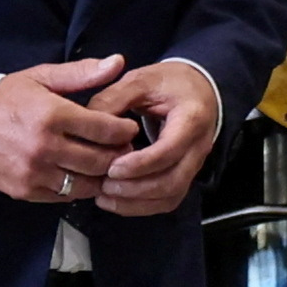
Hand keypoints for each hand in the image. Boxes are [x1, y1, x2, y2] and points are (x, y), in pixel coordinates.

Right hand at [0, 54, 140, 207]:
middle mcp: (45, 146)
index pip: (105, 129)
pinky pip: (65, 196)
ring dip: (100, 176)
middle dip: (118, 155)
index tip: (129, 128)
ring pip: (86, 184)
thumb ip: (82, 73)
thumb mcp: (41, 78)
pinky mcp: (26, 190)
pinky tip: (80, 175)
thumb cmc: (6, 99)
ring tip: (104, 164)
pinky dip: (77, 188)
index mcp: (52, 114)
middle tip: (124, 149)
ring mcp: (35, 172)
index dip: (124, 130)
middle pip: (100, 160)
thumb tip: (118, 63)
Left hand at [90, 59, 228, 219]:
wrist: (198, 89)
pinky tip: (116, 201)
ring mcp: (194, 165)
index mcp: (191, 118)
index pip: (170, 151)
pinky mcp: (185, 176)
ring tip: (104, 196)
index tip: (112, 168)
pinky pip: (168, 200)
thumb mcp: (141, 80)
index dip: (140, 164)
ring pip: (170, 196)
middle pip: (172, 181)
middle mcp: (198, 147)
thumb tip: (88, 121)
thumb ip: (114, 98)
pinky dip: (142, 206)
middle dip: (135, 189)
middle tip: (103, 185)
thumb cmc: (169, 83)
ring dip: (136, 202)